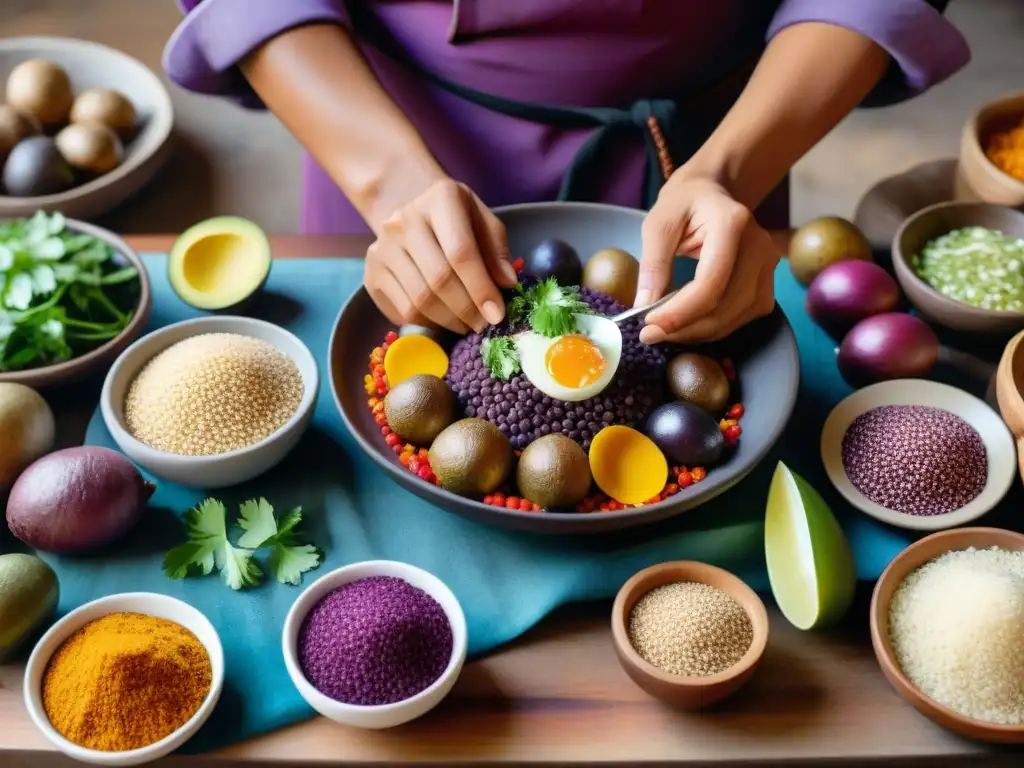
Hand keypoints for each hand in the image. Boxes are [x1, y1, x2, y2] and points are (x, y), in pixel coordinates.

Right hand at [364, 178, 517, 333]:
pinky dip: (428, 323)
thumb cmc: (456, 220)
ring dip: (448, 321)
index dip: (480, 288)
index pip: (460, 252)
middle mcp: (403, 221)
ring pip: (419, 301)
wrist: (412, 214)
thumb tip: (506, 284)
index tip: (497, 314)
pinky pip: (402, 311)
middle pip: (438, 279)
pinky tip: (444, 319)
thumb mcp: (483, 221)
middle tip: (483, 324)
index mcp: (440, 199)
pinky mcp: (371, 273)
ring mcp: (382, 248)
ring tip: (466, 324)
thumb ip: (496, 250)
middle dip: (466, 309)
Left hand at [635, 176, 781, 343]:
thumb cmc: (684, 204)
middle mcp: (759, 246)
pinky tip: (688, 324)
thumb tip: (644, 306)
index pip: (711, 282)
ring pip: (734, 318)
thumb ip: (653, 263)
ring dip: (696, 333)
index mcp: (732, 223)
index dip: (680, 312)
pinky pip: (742, 317)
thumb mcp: (658, 223)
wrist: (713, 192)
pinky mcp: (767, 283)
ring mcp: (769, 266)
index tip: (649, 327)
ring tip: (664, 331)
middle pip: (724, 306)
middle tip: (649, 335)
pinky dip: (713, 327)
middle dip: (684, 328)